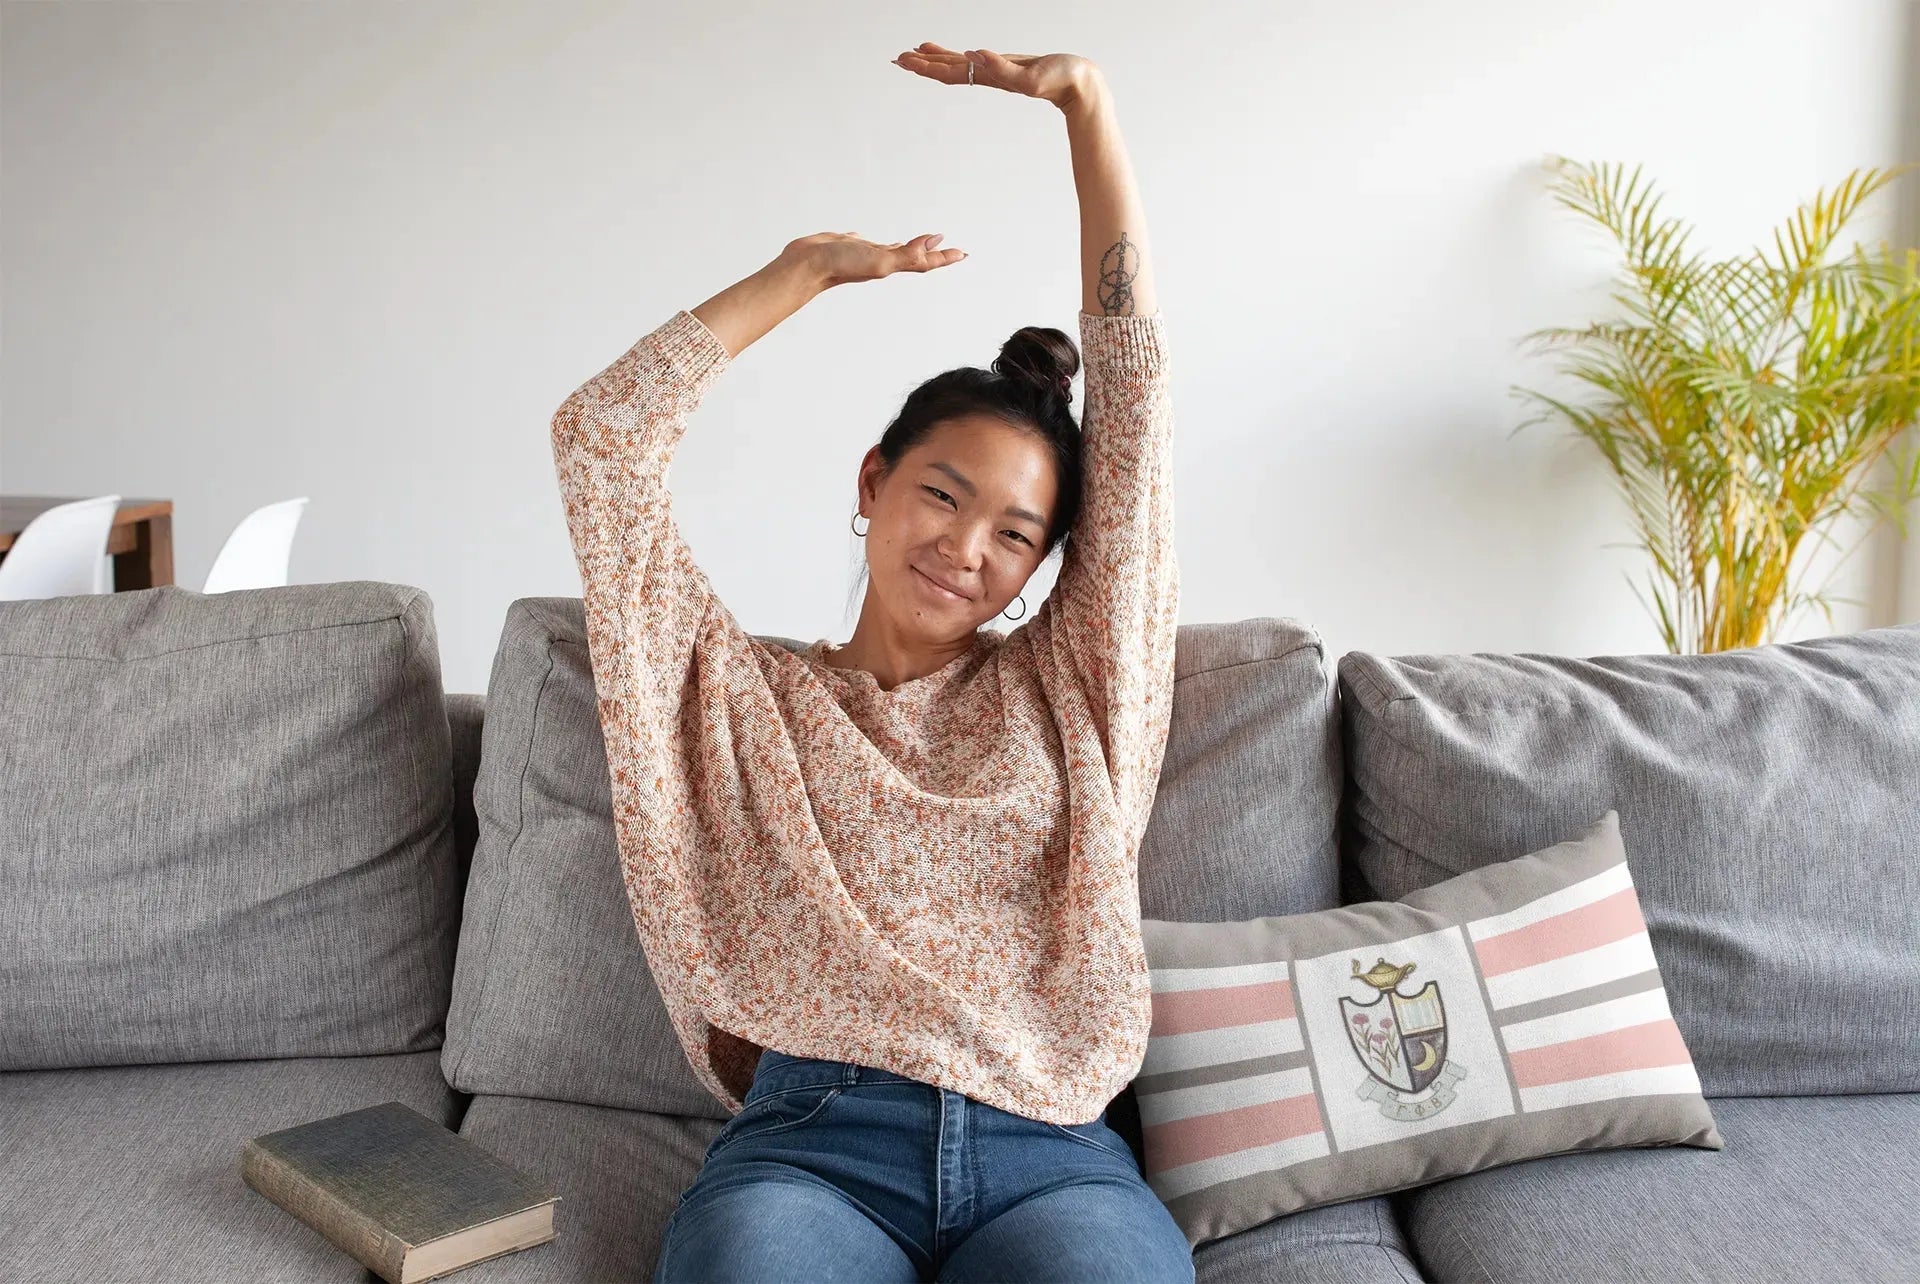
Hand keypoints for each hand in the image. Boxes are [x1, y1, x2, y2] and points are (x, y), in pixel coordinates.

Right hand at [782, 230, 966, 288]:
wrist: (807, 266)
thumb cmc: (843, 265)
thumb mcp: (882, 260)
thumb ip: (909, 254)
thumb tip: (935, 241)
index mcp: (892, 264)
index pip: (925, 261)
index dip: (944, 257)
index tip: (962, 253)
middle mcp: (882, 259)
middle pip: (914, 256)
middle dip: (931, 253)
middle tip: (947, 248)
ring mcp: (865, 253)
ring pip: (892, 249)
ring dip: (907, 246)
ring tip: (919, 243)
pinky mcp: (847, 245)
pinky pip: (868, 242)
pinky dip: (877, 241)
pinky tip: (877, 240)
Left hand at [892, 42, 1098, 109]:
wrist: (1080, 85)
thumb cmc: (1060, 80)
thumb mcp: (1030, 76)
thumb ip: (1001, 68)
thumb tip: (974, 55)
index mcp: (991, 77)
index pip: (951, 72)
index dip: (927, 67)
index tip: (905, 62)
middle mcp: (989, 74)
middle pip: (948, 69)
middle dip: (922, 64)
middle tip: (897, 58)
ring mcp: (996, 71)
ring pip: (959, 65)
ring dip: (935, 59)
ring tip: (913, 54)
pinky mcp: (1006, 65)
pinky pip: (975, 59)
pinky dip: (958, 54)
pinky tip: (952, 51)